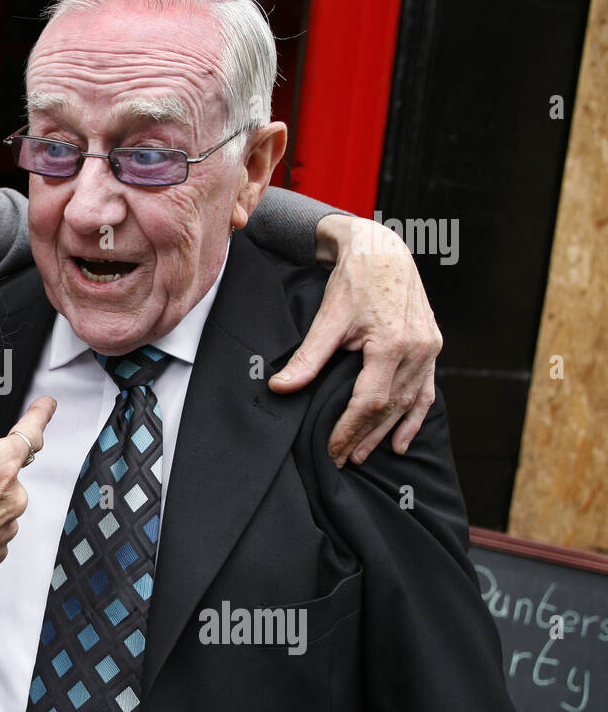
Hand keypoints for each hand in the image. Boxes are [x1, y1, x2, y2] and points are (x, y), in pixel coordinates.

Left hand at [269, 213, 442, 467]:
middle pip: (389, 408)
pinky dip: (414, 418)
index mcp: (391, 344)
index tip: (331, 450)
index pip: (369, 402)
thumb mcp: (328, 318)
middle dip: (363, 437)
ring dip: (385, 433)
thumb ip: (308, 357)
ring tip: (361, 455)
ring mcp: (429, 349)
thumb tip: (280, 388)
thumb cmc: (354, 280)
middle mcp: (417, 350)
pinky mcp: (432, 347)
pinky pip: (425, 391)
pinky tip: (401, 441)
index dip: (349, 430)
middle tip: (340, 461)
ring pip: (408, 403)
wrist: (383, 251)